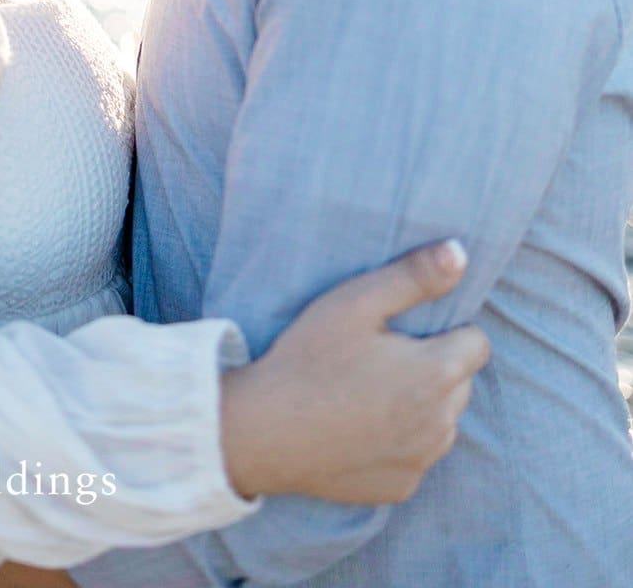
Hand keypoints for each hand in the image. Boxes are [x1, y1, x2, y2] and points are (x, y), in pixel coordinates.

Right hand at [220, 238, 489, 504]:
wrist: (263, 432)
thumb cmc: (308, 357)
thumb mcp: (356, 301)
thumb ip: (414, 275)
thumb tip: (460, 253)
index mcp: (438, 373)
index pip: (477, 343)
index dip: (443, 331)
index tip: (402, 331)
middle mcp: (442, 423)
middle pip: (461, 383)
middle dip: (434, 367)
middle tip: (379, 358)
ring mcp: (422, 460)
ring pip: (442, 421)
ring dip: (422, 405)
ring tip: (367, 391)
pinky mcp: (401, 487)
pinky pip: (417, 456)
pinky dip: (400, 441)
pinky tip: (359, 427)